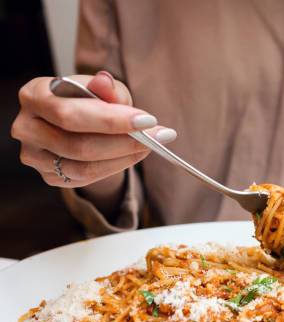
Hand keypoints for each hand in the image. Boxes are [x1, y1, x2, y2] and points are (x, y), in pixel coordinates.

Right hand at [11, 72, 176, 188]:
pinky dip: (115, 167)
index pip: (70, 113)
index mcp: (34, 95)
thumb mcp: (102, 89)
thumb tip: (105, 82)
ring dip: (124, 157)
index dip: (111, 120)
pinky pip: (86, 178)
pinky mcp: (49, 176)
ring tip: (149, 145)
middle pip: (78, 145)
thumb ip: (107, 88)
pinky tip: (133, 155)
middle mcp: (26, 127)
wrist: (77, 123)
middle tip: (157, 136)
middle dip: (124, 141)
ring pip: (84, 166)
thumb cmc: (88, 100)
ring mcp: (35, 155)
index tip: (147, 120)